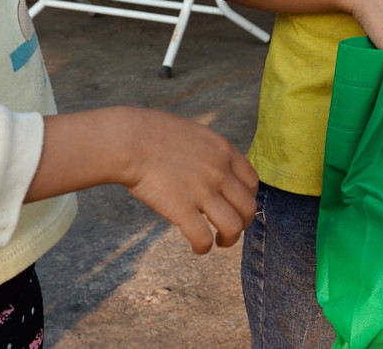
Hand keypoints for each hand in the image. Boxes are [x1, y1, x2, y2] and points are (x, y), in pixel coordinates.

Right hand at [119, 109, 258, 253]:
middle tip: (230, 229)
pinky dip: (203, 247)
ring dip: (230, 239)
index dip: (247, 199)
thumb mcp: (195, 135)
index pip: (252, 182)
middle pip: (248, 207)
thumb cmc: (154, 135)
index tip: (237, 207)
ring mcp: (203, 191)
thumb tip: (217, 172)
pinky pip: (203, 238)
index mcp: (224, 151)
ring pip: (233, 227)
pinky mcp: (182, 210)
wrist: (130, 141)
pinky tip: (197, 247)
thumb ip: (211, 154)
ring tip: (219, 241)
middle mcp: (220, 172)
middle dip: (243, 222)